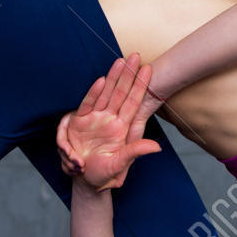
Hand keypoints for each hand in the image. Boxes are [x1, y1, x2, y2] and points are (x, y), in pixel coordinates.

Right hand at [56, 54, 163, 190]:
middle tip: (136, 56)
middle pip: (121, 93)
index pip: (134, 103)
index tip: (149, 69)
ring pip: (106, 94)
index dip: (141, 86)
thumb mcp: (119, 165)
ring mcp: (95, 119)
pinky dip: (94, 93)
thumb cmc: (103, 175)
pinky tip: (102, 80)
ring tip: (121, 61)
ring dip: (113, 77)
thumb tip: (156, 147)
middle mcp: (110, 120)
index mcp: (122, 129)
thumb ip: (135, 152)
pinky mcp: (80, 122)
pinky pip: (87, 104)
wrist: (84, 181)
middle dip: (128, 74)